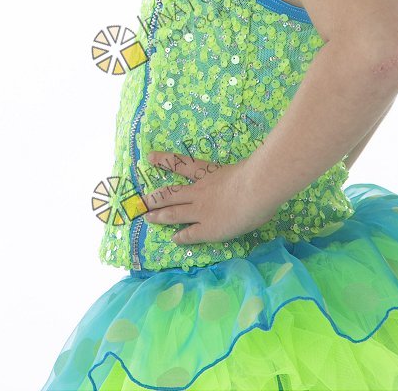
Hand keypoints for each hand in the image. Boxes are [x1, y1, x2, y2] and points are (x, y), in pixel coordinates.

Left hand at [143, 150, 278, 245]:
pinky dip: (180, 237)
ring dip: (159, 216)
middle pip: (170, 194)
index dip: (165, 160)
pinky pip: (189, 234)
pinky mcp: (207, 229)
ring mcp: (201, 211)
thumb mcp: (243, 170)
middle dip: (155, 197)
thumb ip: (238, 177)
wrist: (256, 188)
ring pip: (173, 213)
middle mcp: (199, 191)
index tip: (149, 156)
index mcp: (208, 172)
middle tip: (141, 199)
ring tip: (147, 218)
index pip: (182, 164)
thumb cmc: (255, 175)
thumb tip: (243, 182)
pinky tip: (174, 239)